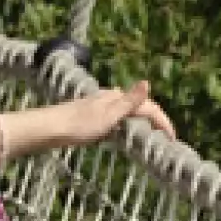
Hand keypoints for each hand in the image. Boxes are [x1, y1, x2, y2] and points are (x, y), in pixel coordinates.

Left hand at [0, 80, 174, 164]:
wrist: (47, 129)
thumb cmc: (77, 125)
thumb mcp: (107, 116)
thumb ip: (128, 102)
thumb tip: (147, 82)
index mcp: (116, 98)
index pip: (148, 107)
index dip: (163, 121)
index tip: (173, 138)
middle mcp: (108, 98)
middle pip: (138, 106)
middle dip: (153, 119)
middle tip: (164, 135)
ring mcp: (97, 105)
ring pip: (126, 110)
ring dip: (139, 120)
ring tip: (148, 135)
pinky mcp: (88, 114)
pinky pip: (114, 116)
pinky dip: (124, 123)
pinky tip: (118, 130)